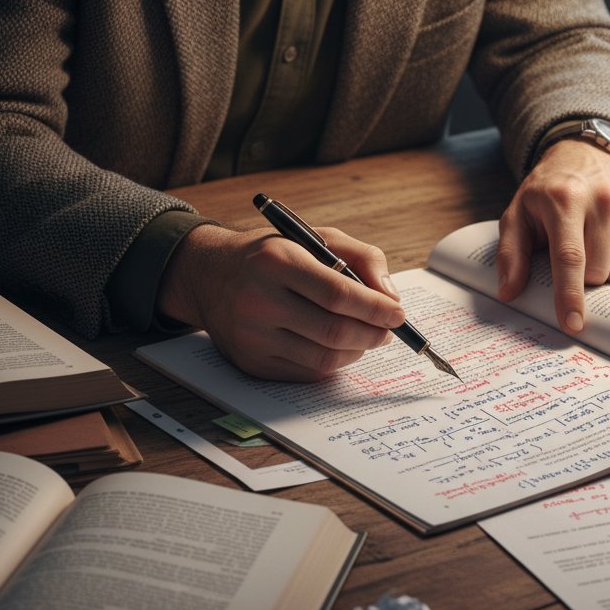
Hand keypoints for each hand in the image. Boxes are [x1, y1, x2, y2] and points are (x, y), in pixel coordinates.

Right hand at [156, 223, 405, 381]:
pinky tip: (340, 346)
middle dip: (373, 333)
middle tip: (388, 329)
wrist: (212, 276)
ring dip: (358, 350)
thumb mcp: (317, 237)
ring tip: (368, 336)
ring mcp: (252, 336)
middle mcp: (258, 300)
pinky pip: (307, 372)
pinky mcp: (251, 363)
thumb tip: (390, 298)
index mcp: (275, 261)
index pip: (337, 294)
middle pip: (333, 331)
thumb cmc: (275, 254)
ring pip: (324, 357)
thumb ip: (362, 258)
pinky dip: (334, 362)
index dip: (375, 308)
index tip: (398, 313)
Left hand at [496, 139, 609, 333]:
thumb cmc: (547, 192)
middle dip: (582, 278)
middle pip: (597, 273)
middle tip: (572, 254)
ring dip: (606, 273)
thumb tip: (508, 293)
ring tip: (593, 244)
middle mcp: (603, 200)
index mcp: (565, 200)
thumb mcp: (518, 214)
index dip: (570, 296)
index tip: (573, 324)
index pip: (570, 258)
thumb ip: (511, 254)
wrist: (586, 153)